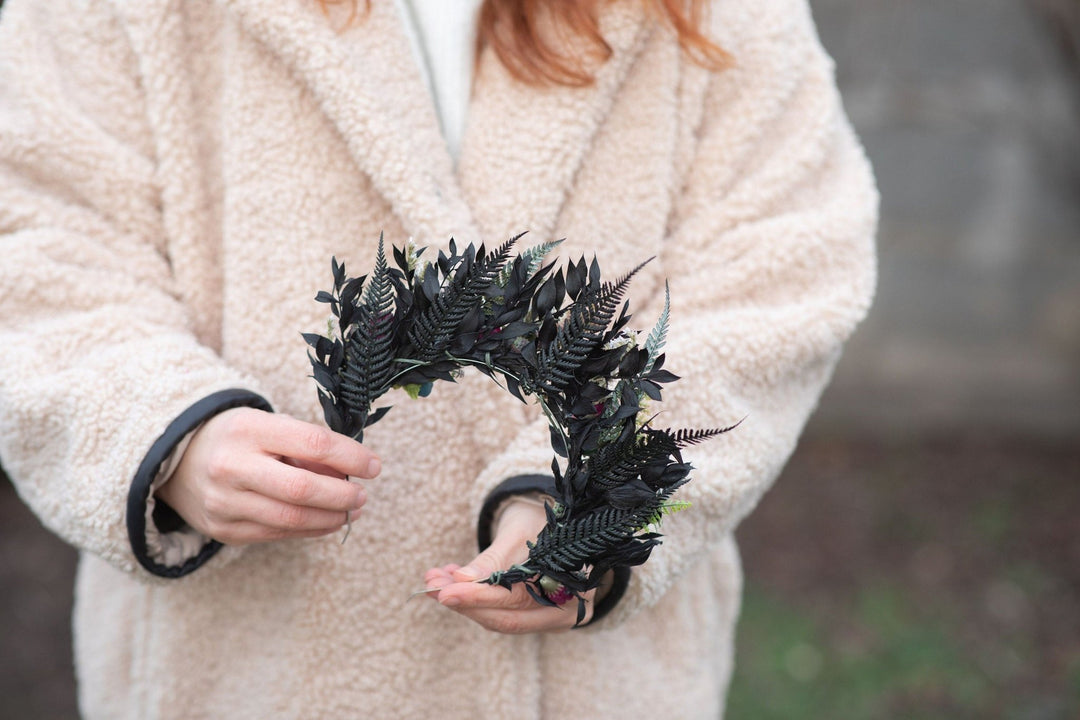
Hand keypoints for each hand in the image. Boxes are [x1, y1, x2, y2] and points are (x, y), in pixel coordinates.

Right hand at [157, 407, 379, 544]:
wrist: (176, 459)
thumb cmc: (238, 438)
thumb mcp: (268, 426)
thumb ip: (307, 447)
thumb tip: (352, 472)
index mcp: (248, 430)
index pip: (312, 444)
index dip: (350, 457)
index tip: (374, 466)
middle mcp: (232, 466)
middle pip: (303, 489)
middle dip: (342, 496)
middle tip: (362, 495)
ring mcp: (224, 502)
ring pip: (291, 519)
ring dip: (330, 518)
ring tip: (351, 511)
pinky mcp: (222, 529)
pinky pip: (277, 534)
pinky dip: (309, 530)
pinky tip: (326, 522)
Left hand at [423, 500, 609, 633]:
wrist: (562, 518)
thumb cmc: (545, 521)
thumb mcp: (520, 533)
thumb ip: (493, 561)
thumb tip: (460, 581)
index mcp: (572, 590)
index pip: (515, 603)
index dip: (478, 598)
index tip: (445, 591)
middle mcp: (564, 612)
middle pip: (505, 618)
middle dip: (464, 603)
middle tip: (431, 585)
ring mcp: (549, 616)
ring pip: (498, 617)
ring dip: (463, 600)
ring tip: (434, 578)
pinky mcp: (533, 612)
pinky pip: (499, 611)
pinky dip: (473, 597)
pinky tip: (449, 580)